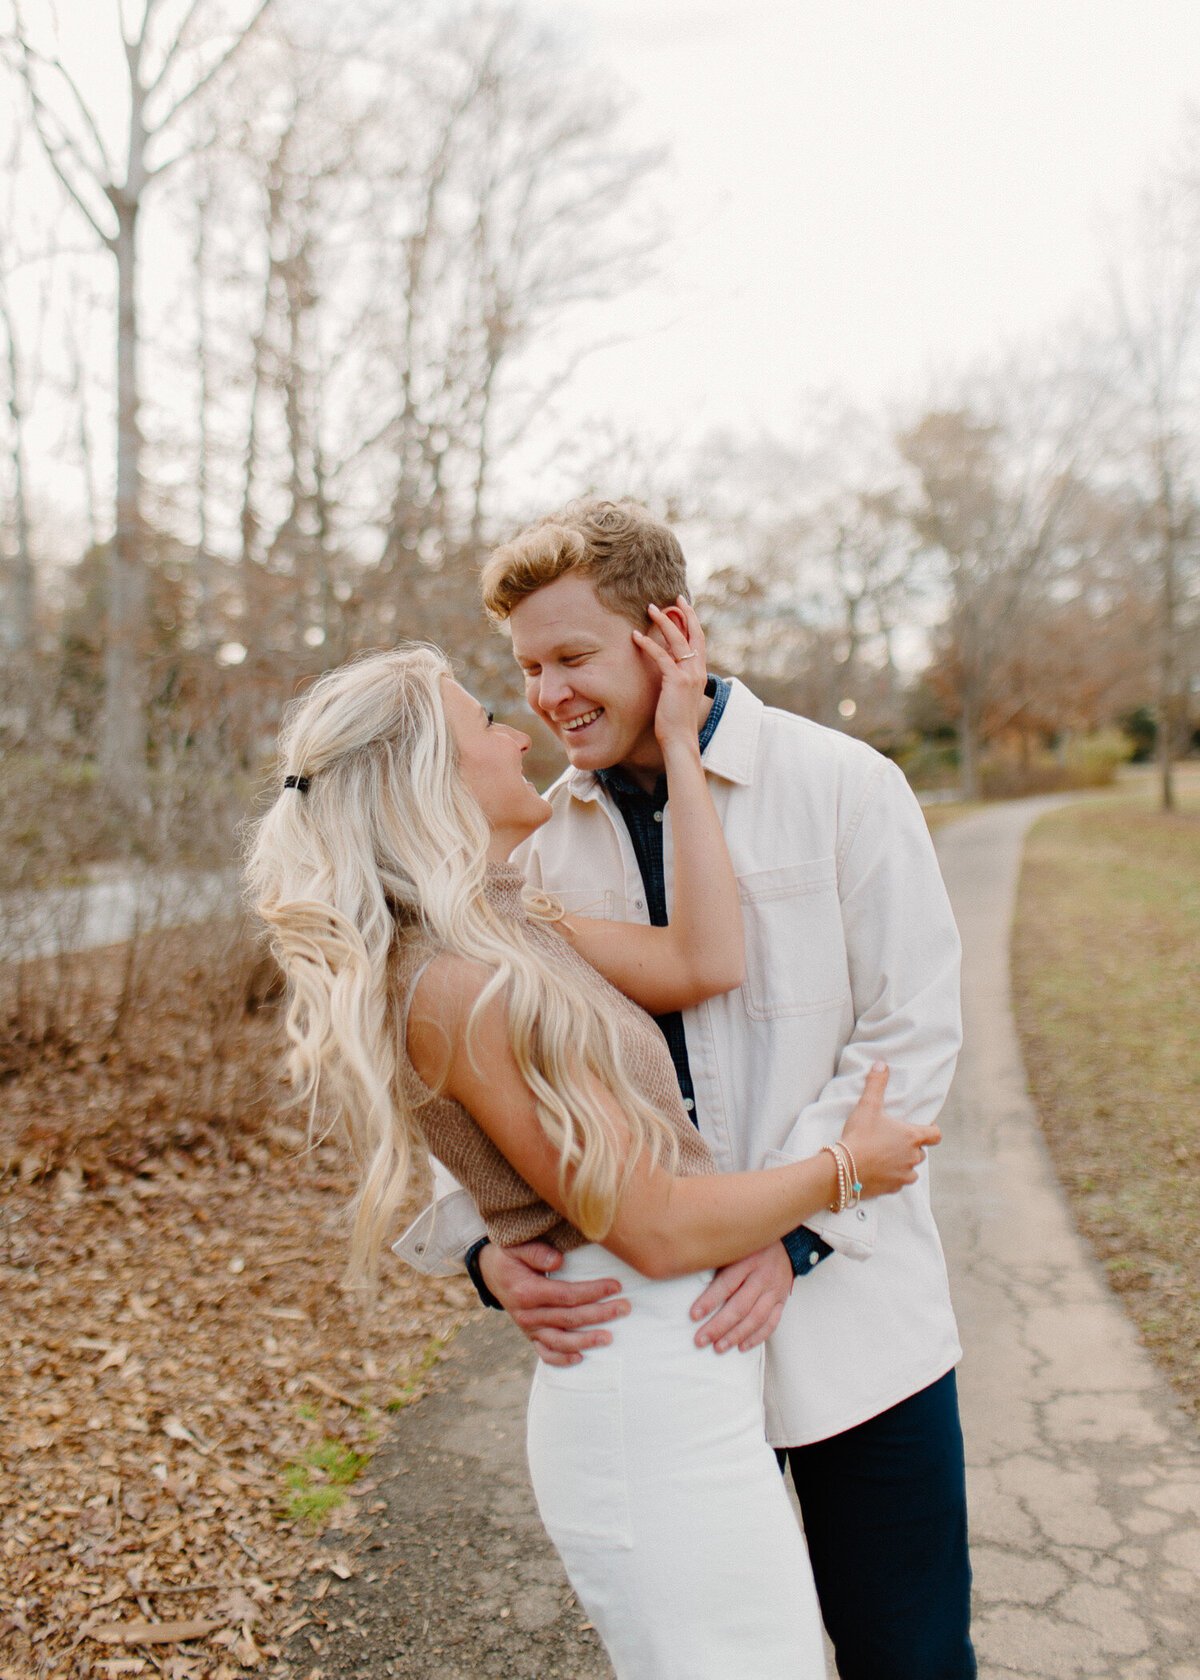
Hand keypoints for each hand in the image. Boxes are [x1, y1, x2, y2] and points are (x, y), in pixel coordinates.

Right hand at [478, 1240, 629, 1366]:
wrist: (489, 1272)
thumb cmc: (509, 1256)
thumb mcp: (516, 1247)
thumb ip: (536, 1252)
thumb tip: (558, 1261)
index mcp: (527, 1292)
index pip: (566, 1295)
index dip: (592, 1292)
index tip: (615, 1286)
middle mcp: (528, 1315)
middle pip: (569, 1318)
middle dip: (600, 1314)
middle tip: (624, 1308)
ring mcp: (529, 1328)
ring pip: (561, 1341)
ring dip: (586, 1341)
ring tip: (610, 1338)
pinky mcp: (530, 1336)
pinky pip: (545, 1353)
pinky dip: (562, 1359)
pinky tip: (581, 1358)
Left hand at [631, 597, 707, 749]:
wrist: (680, 739)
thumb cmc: (675, 721)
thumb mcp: (678, 695)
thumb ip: (677, 679)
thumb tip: (667, 668)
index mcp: (700, 673)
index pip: (699, 641)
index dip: (693, 622)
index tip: (684, 607)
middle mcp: (698, 670)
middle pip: (694, 633)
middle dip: (685, 613)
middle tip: (674, 598)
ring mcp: (689, 675)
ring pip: (677, 640)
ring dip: (663, 621)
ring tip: (650, 608)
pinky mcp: (676, 681)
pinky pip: (661, 656)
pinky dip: (648, 644)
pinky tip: (637, 636)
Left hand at [689, 1242, 792, 1353]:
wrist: (787, 1243)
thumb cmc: (751, 1245)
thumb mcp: (735, 1246)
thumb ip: (719, 1261)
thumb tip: (690, 1277)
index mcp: (748, 1259)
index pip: (727, 1284)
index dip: (709, 1301)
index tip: (693, 1315)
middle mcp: (763, 1276)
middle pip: (740, 1306)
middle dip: (719, 1326)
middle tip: (701, 1340)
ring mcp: (775, 1290)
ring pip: (756, 1319)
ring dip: (736, 1336)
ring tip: (718, 1347)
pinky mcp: (782, 1301)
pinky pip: (771, 1323)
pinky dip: (756, 1337)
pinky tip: (742, 1347)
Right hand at [839, 1063, 941, 1198]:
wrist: (844, 1168)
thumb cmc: (859, 1136)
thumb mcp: (868, 1106)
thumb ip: (876, 1084)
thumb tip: (881, 1064)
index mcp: (912, 1137)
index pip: (936, 1135)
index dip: (931, 1130)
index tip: (922, 1127)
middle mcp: (913, 1158)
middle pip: (921, 1152)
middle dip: (911, 1147)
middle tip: (894, 1140)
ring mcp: (903, 1175)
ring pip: (911, 1170)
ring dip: (903, 1164)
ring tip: (886, 1157)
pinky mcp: (892, 1189)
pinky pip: (898, 1183)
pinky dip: (892, 1178)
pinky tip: (878, 1171)